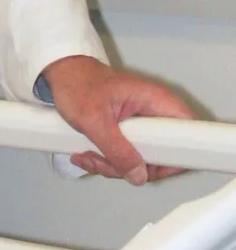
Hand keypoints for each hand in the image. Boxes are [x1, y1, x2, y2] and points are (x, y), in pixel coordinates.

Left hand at [42, 55, 195, 184]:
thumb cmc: (78, 84)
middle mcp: (154, 112)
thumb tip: (138, 175)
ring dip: (113, 166)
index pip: (188, 133)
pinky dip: (107, 161)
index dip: (176, 156)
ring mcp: (142, 124)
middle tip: (106, 162)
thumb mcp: (95, 121)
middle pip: (164, 154)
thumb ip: (117, 150)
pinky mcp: (129, 132)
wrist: (62, 75)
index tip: (151, 168)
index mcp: (157, 101)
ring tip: (89, 155)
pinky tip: (88, 154)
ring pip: (142, 160)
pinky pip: (127, 155)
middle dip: (132, 166)